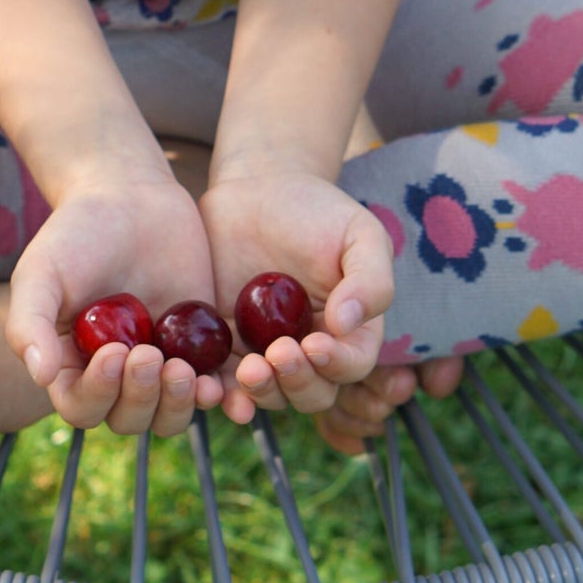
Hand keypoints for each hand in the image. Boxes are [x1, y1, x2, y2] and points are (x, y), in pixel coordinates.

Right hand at [6, 171, 223, 434]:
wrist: (130, 195)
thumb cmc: (75, 232)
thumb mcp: (42, 271)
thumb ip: (29, 322)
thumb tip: (41, 377)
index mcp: (72, 365)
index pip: (83, 406)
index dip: (98, 393)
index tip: (115, 353)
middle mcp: (116, 375)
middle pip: (129, 418)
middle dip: (141, 397)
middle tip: (150, 354)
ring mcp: (160, 363)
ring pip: (169, 414)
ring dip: (178, 405)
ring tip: (183, 371)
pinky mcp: (198, 347)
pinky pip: (211, 388)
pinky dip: (219, 396)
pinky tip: (222, 385)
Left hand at [199, 171, 393, 422]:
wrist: (258, 189)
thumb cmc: (318, 210)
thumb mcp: (359, 233)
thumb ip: (370, 279)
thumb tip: (347, 324)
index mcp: (350, 331)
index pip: (351, 364)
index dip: (337, 364)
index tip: (314, 345)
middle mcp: (311, 350)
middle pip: (311, 392)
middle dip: (297, 382)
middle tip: (277, 354)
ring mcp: (266, 351)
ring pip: (269, 394)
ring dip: (261, 393)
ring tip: (248, 370)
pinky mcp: (226, 344)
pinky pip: (223, 380)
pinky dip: (220, 392)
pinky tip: (212, 386)